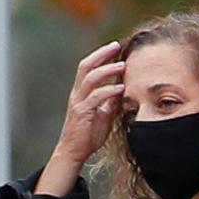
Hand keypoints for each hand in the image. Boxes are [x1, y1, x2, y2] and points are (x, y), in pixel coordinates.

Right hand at [37, 43, 128, 195]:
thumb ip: (111, 101)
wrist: (74, 153)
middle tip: (116, 46)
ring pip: (90, 78)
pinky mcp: (82, 113)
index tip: (115, 47)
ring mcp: (78, 102)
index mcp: (81, 92)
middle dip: (101, 54)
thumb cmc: (88, 134)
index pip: (88, 67)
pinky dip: (109, 90)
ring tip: (122, 65)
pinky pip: (95, 97)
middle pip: (86, 66)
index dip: (100, 55)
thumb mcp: (104, 114)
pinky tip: (121, 88)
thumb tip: (124, 89)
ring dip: (107, 70)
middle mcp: (77, 94)